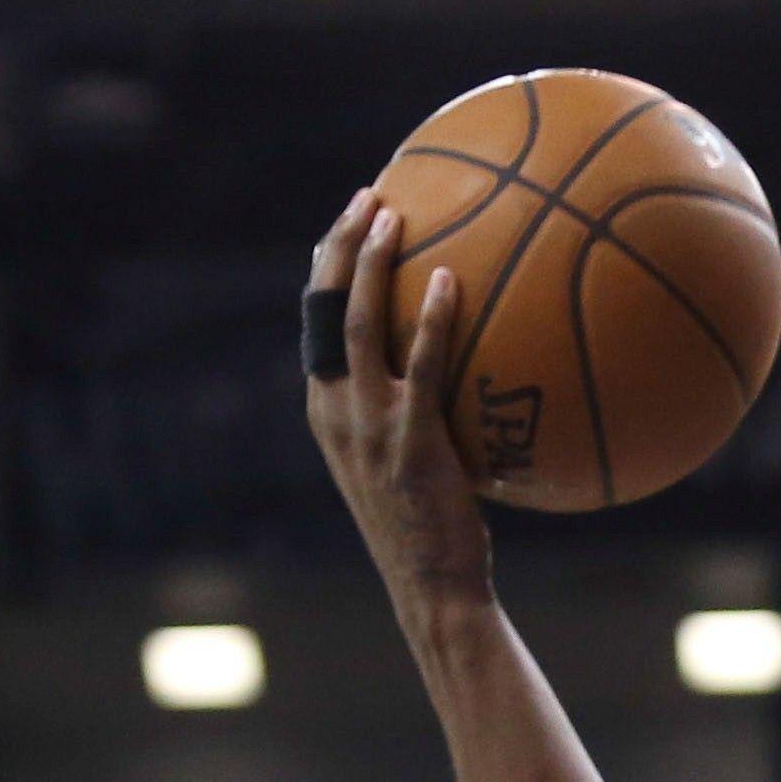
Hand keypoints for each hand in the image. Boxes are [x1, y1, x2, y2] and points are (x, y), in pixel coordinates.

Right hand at [304, 188, 495, 617]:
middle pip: (320, 307)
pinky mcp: (408, 439)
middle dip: (339, 245)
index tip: (350, 222)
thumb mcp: (413, 462)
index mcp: (327, 408)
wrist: (433, 585)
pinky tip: (450, 280)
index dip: (328, 267)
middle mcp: (334, 408)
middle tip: (369, 196)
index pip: (314, 321)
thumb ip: (418, 413)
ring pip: (354, 323)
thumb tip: (466, 370)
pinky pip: (418, 365)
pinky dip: (430, 319)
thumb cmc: (435, 529)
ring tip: (393, 213)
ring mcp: (366, 423)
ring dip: (370, 263)